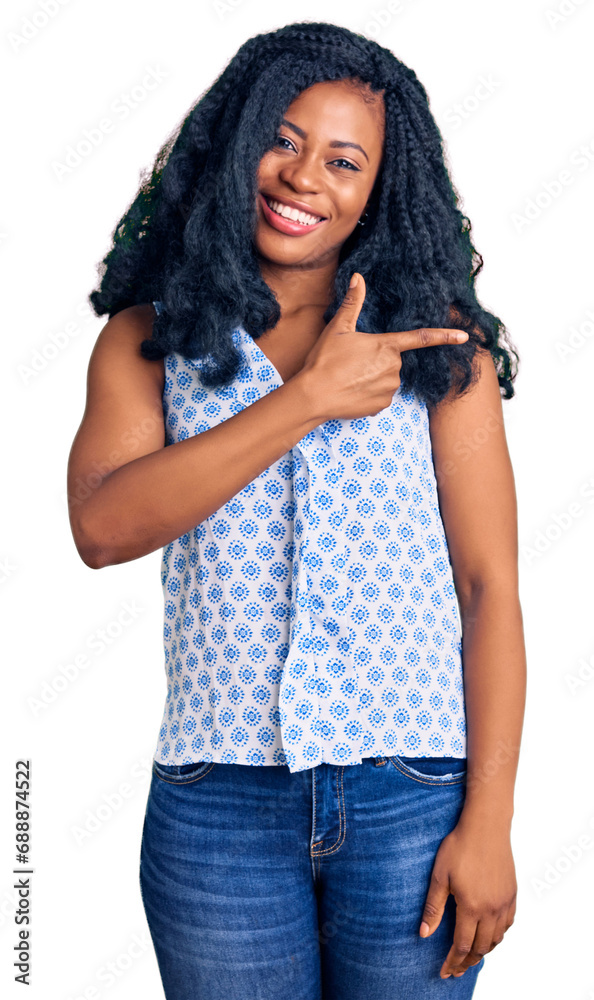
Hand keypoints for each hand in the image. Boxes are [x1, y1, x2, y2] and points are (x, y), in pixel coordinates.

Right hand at [296, 272, 468, 420]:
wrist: (314, 396)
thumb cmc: (324, 360)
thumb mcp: (338, 328)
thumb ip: (353, 303)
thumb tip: (358, 277)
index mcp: (387, 346)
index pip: (422, 338)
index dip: (445, 336)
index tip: (465, 336)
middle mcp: (394, 368)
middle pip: (393, 360)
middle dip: (377, 360)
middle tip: (352, 362)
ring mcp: (389, 389)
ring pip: (387, 379)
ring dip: (373, 377)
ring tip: (350, 377)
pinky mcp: (382, 406)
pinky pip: (381, 396)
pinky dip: (369, 394)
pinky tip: (352, 391)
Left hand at [419, 815, 516, 978]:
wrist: (486, 825)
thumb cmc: (460, 846)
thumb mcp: (439, 875)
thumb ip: (433, 907)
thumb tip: (424, 934)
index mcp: (471, 906)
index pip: (462, 945)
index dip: (452, 962)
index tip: (445, 972)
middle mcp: (491, 909)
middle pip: (480, 947)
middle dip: (466, 962)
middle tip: (456, 970)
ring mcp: (504, 902)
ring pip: (496, 939)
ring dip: (483, 950)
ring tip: (470, 955)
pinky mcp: (512, 894)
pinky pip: (508, 924)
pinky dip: (498, 935)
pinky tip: (489, 934)